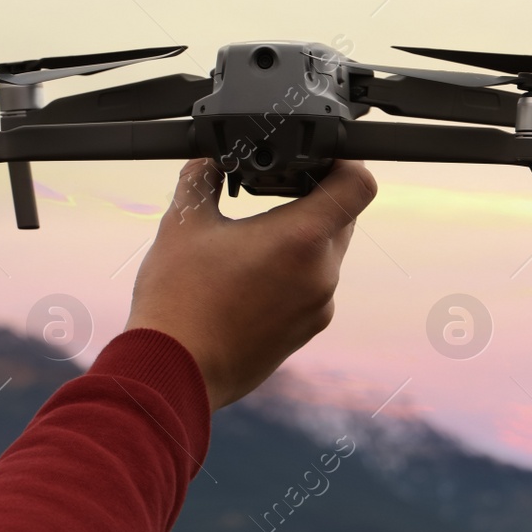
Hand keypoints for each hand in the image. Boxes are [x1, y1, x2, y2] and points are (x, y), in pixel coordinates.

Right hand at [127, 158, 377, 409]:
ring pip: (325, 254)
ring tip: (251, 240)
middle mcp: (322, 274)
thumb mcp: (183, 223)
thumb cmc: (178, 301)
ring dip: (299, 239)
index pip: (358, 184)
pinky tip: (248, 278)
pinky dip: (291, 273)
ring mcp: (318, 308)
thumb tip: (210, 161)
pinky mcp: (305, 332)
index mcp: (301, 239)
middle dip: (313, 199)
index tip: (317, 158)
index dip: (344, 161)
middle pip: (342, 217)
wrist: (173, 373)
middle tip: (271, 193)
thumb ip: (202, 179)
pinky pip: (312, 288)